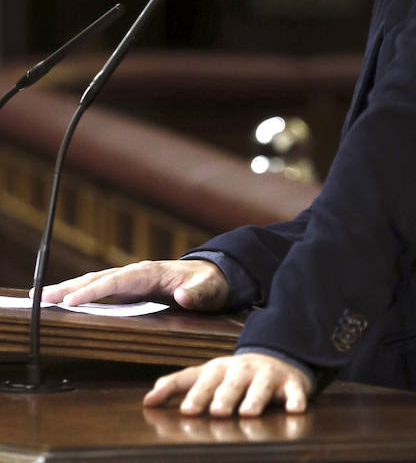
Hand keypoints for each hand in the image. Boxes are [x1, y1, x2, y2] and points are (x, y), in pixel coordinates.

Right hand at [36, 259, 227, 310]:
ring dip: (70, 290)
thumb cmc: (211, 282)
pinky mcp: (131, 290)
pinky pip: (101, 291)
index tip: (72, 301)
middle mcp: (137, 273)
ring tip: (41, 298)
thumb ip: (198, 293)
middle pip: (99, 278)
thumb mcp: (210, 288)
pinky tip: (64, 302)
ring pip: (96, 282)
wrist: (215, 275)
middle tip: (41, 298)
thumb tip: (183, 296)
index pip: (117, 280)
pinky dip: (81, 294)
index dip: (94, 291)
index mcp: (151, 272)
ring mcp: (132, 280)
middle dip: (70, 287)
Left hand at [143, 352, 311, 416]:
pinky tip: (295, 409)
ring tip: (248, 413)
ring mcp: (267, 375)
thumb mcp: (208, 375)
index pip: (205, 380)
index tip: (186, 411)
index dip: (196, 394)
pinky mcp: (291, 384)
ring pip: (261, 386)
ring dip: (255, 398)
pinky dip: (295, 399)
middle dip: (224, 396)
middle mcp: (242, 370)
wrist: (276, 358)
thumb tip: (148, 398)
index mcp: (220, 369)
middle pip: (232, 382)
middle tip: (216, 411)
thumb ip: (179, 384)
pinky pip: (294, 391)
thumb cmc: (234, 375)